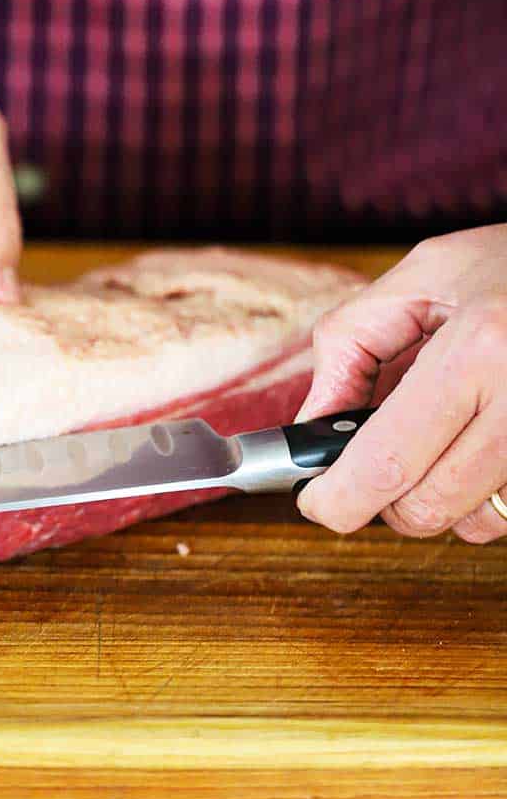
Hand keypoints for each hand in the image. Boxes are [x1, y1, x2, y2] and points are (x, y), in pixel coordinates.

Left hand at [294, 225, 506, 542]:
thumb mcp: (425, 273)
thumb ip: (353, 343)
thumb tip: (312, 423)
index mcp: (478, 350)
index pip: (388, 462)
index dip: (336, 497)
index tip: (315, 499)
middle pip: (428, 507)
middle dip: (382, 499)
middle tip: (371, 461)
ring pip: (475, 524)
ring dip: (440, 500)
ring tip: (440, 437)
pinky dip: (486, 496)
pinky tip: (480, 443)